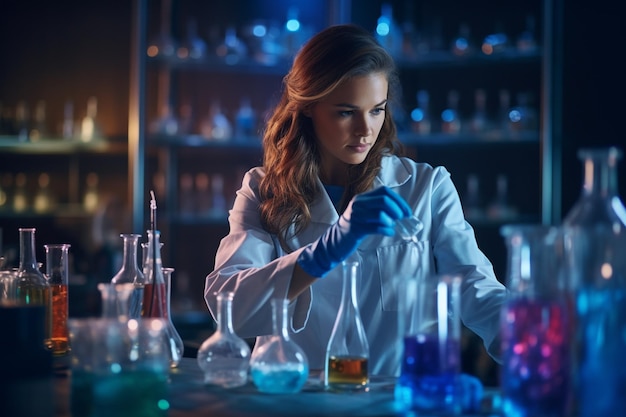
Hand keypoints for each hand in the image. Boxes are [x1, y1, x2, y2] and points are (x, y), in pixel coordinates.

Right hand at [297, 186, 411, 276]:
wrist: (335, 242)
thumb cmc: (354, 228)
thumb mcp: (365, 214)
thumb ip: (379, 210)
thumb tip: (401, 213)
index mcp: (362, 198)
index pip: (384, 191)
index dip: (399, 201)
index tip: (407, 212)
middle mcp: (358, 204)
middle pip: (384, 200)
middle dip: (398, 210)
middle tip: (403, 219)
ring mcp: (356, 216)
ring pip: (380, 213)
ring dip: (391, 221)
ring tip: (392, 226)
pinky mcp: (355, 229)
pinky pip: (376, 227)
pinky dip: (386, 230)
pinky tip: (389, 233)